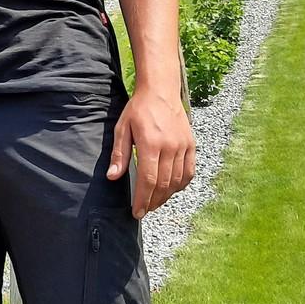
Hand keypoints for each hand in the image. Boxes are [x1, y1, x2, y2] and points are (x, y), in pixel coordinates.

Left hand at [106, 88, 194, 218]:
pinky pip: (189, 171)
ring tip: (155, 202)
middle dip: (153, 201)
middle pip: (163, 184)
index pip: (148, 180)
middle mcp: (170, 147)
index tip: (137, 212)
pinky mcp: (191, 145)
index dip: (143, 199)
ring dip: (166, 196)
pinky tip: (172, 190)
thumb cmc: (138, 109)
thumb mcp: (122, 129)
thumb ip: (119, 155)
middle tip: (144, 210)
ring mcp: (183, 146)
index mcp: (151, 144)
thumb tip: (113, 177)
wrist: (161, 91)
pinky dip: (181, 184)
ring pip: (177, 181)